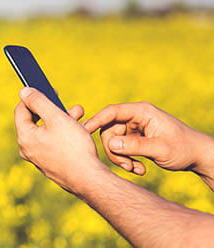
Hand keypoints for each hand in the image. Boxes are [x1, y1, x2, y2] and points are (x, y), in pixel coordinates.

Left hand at [14, 87, 107, 194]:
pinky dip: (65, 134)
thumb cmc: (73, 147)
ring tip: (80, 114)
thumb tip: (24, 92)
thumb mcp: (56, 117)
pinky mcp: (50, 164)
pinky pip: (54, 143)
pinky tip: (80, 130)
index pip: (21, 110)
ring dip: (63, 120)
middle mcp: (28, 149)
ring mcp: (39, 158)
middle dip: (54, 109)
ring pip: (48, 132)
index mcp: (24, 137)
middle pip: (36, 121)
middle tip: (71, 105)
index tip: (49, 89)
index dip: (34, 97)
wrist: (89, 179)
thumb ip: (38, 101)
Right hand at [83, 102, 213, 180]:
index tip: (84, 131)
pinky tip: (139, 169)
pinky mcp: (134, 139)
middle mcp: (135, 117)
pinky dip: (127, 160)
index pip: (112, 112)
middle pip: (109, 131)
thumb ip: (134, 146)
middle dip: (114, 151)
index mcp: (142, 112)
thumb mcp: (160, 148)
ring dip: (121, 158)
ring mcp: (134, 128)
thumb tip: (110, 144)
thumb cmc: (183, 148)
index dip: (96, 121)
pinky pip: (121, 149)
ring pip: (113, 142)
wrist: (198, 157)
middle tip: (126, 166)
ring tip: (136, 170)